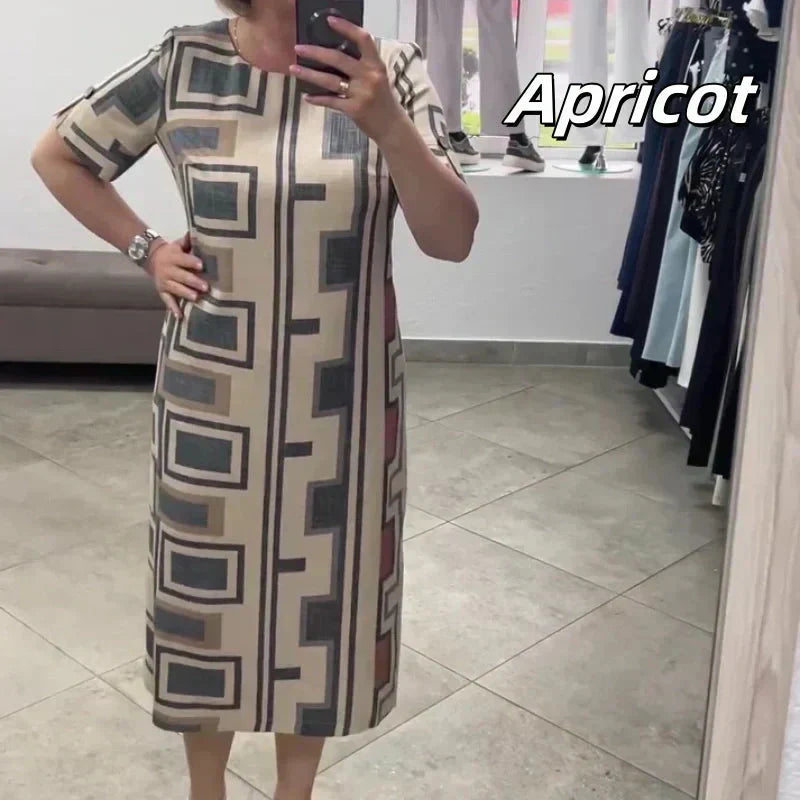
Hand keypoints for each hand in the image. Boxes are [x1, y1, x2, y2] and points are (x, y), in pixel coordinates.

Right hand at [146, 232, 206, 318]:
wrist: (151, 258)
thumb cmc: (173, 252)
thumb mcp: (178, 244)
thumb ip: (188, 241)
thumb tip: (198, 232)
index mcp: (173, 257)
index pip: (183, 259)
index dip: (191, 261)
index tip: (201, 265)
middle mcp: (168, 270)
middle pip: (181, 276)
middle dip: (193, 281)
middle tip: (205, 287)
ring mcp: (165, 282)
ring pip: (175, 288)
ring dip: (185, 293)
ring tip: (196, 298)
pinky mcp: (162, 291)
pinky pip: (167, 300)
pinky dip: (173, 308)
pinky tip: (180, 316)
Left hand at [291, 17, 404, 142]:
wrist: (391, 126)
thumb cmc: (382, 99)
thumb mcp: (378, 77)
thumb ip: (362, 66)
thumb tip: (334, 55)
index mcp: (376, 65)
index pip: (363, 40)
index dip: (346, 28)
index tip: (329, 21)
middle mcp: (369, 77)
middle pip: (338, 59)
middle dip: (315, 52)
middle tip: (298, 48)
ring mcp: (361, 94)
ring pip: (330, 81)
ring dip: (309, 74)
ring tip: (294, 69)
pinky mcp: (354, 109)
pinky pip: (331, 101)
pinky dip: (317, 99)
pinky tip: (306, 96)